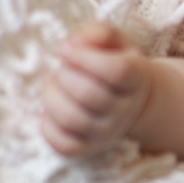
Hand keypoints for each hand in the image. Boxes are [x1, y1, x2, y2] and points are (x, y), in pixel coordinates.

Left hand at [41, 22, 150, 155]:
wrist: (128, 101)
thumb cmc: (113, 62)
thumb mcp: (112, 41)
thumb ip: (97, 33)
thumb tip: (71, 46)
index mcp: (135, 77)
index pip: (117, 70)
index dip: (86, 57)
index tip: (67, 49)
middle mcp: (124, 109)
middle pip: (89, 94)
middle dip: (65, 75)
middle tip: (62, 67)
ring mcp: (106, 133)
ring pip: (72, 119)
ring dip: (52, 96)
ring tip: (53, 84)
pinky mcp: (86, 149)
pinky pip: (63, 144)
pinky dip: (48, 125)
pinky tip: (52, 108)